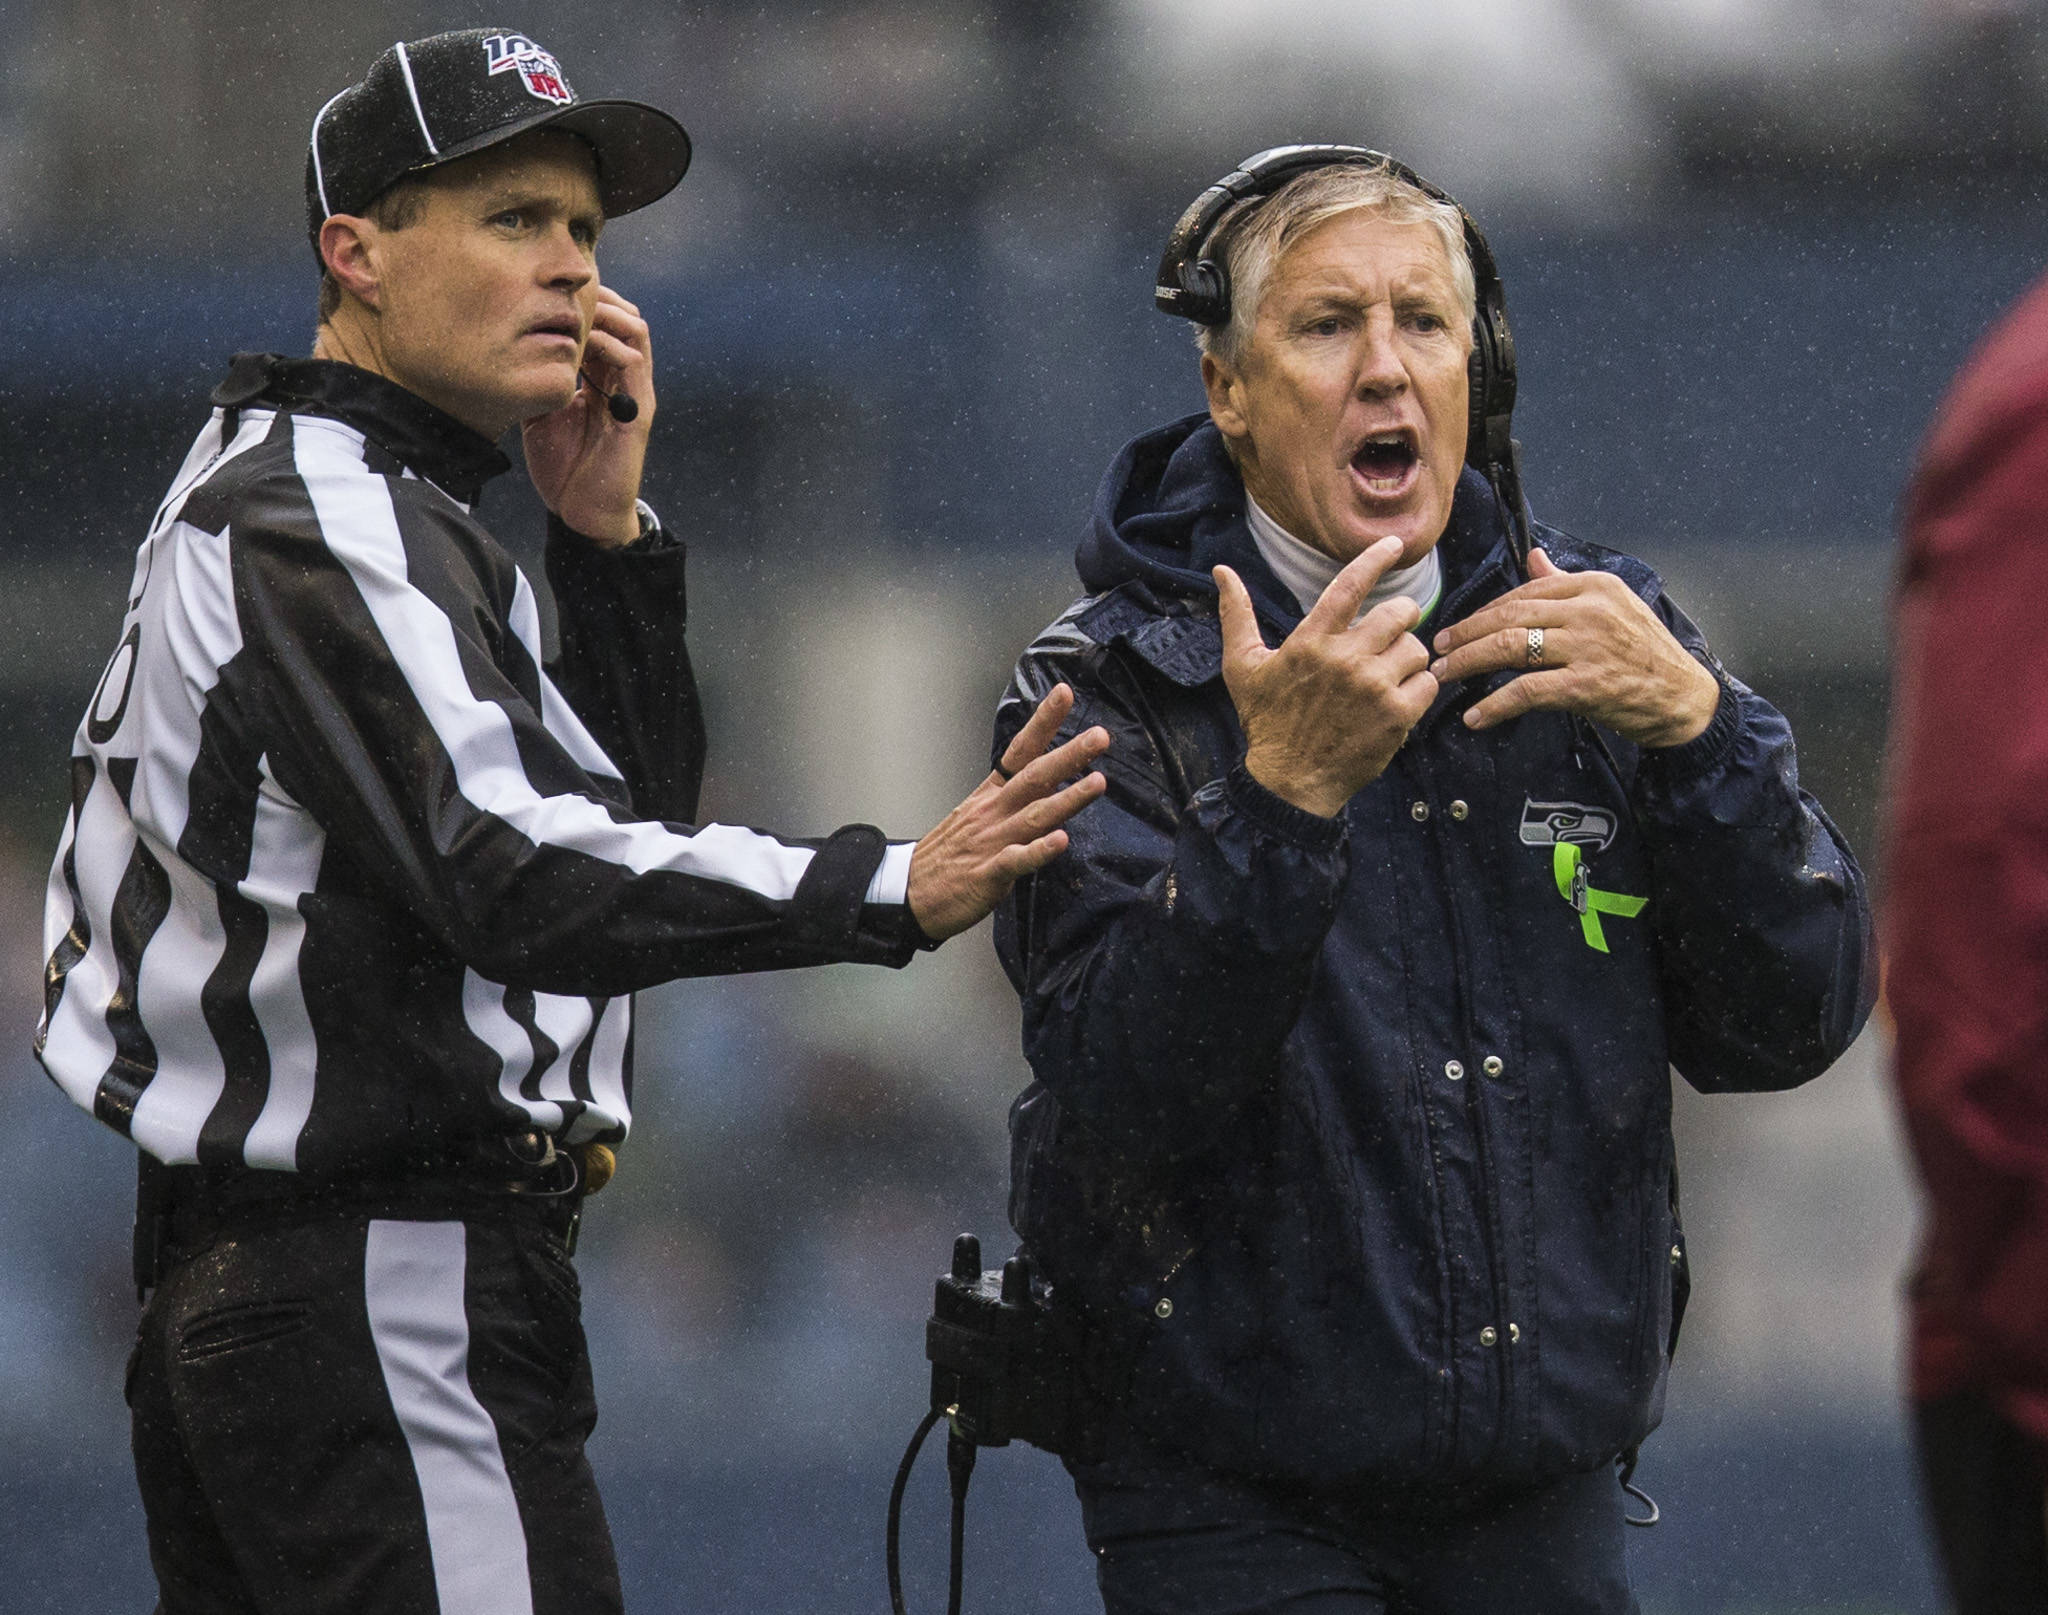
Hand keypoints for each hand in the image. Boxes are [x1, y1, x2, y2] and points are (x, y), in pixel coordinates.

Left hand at [522, 284, 652, 546]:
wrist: (584, 513)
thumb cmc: (564, 468)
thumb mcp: (541, 414)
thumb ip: (538, 382)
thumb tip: (511, 351)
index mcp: (604, 381)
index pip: (605, 326)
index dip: (584, 303)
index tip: (551, 291)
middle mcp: (624, 382)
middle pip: (625, 317)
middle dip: (598, 297)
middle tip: (564, 289)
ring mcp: (635, 394)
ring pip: (636, 330)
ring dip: (608, 313)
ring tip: (576, 308)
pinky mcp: (637, 413)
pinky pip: (634, 363)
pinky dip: (611, 344)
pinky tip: (581, 342)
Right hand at [907, 684, 1110, 939]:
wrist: (909, 894)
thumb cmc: (948, 856)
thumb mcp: (977, 815)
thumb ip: (1015, 798)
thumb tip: (1052, 778)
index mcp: (990, 795)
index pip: (1020, 751)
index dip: (1043, 723)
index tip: (1065, 693)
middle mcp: (993, 812)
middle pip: (1034, 777)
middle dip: (1069, 755)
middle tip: (1100, 736)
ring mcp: (991, 842)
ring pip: (1034, 815)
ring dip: (1068, 798)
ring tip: (1098, 782)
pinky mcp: (988, 874)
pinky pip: (1017, 860)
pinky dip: (1039, 850)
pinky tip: (1061, 841)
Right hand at [1217, 535, 1437, 817]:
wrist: (1290, 782)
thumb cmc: (1267, 722)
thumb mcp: (1242, 667)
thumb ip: (1237, 615)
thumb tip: (1221, 572)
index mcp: (1311, 640)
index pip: (1350, 585)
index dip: (1376, 558)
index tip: (1395, 544)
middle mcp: (1345, 658)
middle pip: (1400, 612)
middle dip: (1400, 619)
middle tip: (1389, 637)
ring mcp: (1374, 686)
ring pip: (1416, 649)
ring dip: (1407, 660)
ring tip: (1387, 677)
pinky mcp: (1396, 715)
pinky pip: (1427, 683)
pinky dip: (1418, 690)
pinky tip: (1397, 701)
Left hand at [1426, 548, 1720, 745]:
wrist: (1685, 698)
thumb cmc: (1646, 655)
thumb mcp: (1612, 606)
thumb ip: (1566, 582)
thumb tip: (1533, 556)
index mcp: (1593, 586)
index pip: (1523, 592)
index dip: (1484, 612)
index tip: (1461, 628)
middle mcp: (1589, 610)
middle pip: (1508, 616)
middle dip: (1465, 634)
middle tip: (1438, 650)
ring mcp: (1587, 646)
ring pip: (1508, 647)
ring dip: (1467, 663)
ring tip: (1443, 676)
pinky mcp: (1585, 684)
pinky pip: (1525, 691)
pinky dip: (1494, 705)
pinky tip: (1476, 716)